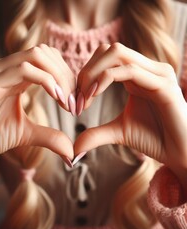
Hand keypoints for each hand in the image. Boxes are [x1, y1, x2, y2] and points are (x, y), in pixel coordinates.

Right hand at [0, 44, 74, 181]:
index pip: (46, 59)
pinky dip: (47, 81)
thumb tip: (72, 152)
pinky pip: (24, 70)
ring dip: (59, 76)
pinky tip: (57, 98)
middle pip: (44, 53)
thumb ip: (50, 136)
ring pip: (36, 55)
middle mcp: (3, 67)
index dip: (65, 75)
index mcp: (13, 75)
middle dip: (66, 75)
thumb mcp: (27, 134)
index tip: (75, 99)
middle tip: (75, 100)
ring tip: (67, 101)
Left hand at [74, 43, 186, 174]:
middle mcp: (146, 69)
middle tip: (78, 97)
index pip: (104, 57)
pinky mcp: (163, 84)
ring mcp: (157, 74)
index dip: (85, 75)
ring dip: (93, 74)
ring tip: (85, 98)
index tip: (76, 100)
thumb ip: (96, 134)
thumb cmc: (154, 139)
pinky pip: (130, 71)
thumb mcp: (118, 133)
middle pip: (108, 50)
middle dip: (86, 71)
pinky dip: (106, 79)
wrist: (180, 153)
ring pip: (117, 54)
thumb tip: (75, 148)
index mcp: (136, 76)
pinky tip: (94, 95)